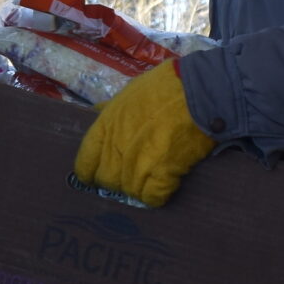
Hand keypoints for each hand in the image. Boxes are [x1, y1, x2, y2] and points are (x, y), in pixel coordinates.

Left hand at [73, 61, 216, 207]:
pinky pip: (152, 197)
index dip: (90, 172)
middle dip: (116, 180)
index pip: (84, 163)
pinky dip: (157, 196)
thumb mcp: (131, 91)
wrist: (199, 92)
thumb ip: (112, 108)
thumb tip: (97, 111)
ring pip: (129, 191)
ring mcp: (139, 164)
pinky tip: (164, 186)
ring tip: (150, 179)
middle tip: (130, 174)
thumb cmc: (165, 86)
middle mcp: (117, 150)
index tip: (96, 174)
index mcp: (106, 128)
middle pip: (107, 180)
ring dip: (139, 188)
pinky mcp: (163, 175)